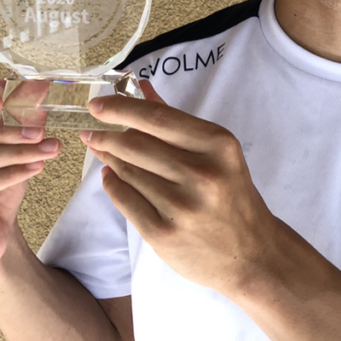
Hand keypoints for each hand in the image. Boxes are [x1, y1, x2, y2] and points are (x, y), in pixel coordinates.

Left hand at [80, 80, 282, 296]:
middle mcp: (201, 174)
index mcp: (217, 145)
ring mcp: (181, 206)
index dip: (122, 109)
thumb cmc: (232, 195)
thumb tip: (140, 88)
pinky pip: (125, 200)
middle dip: (107, 136)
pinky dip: (112, 184)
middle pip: (137, 145)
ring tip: (102, 151)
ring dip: (109, 159)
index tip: (97, 105)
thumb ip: (176, 120)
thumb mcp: (216, 152)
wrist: (250, 252)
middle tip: (90, 131)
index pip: (158, 118)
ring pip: (128, 172)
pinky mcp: (164, 233)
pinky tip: (110, 176)